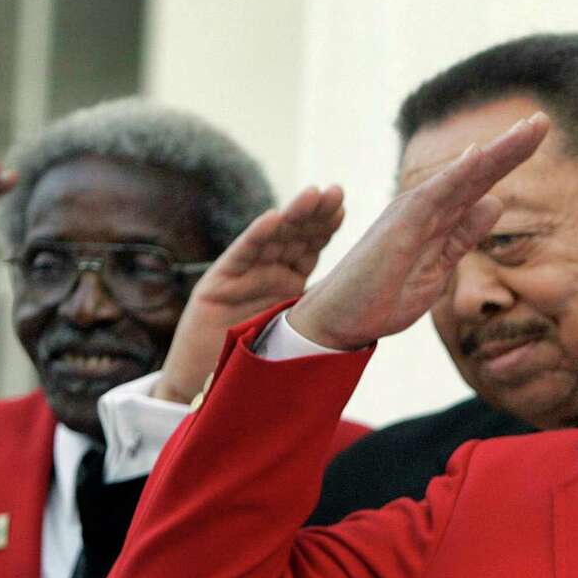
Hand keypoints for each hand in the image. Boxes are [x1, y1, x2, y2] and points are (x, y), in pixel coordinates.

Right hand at [152, 185, 344, 402]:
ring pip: (271, 238)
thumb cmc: (256, 362)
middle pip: (295, 235)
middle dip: (315, 213)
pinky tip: (274, 219)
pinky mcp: (218, 282)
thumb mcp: (298, 333)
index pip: (311, 246)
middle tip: (334, 192)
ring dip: (292, 215)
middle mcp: (268, 271)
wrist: (209, 385)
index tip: (343, 207)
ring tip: (312, 195)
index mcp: (290, 281)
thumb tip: (368, 305)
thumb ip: (320, 313)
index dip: (326, 226)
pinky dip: (257, 237)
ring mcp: (244, 274)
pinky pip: (242, 256)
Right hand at [288, 112, 549, 349]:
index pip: (480, 183)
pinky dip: (457, 175)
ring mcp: (413, 212)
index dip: (509, 159)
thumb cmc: (383, 297)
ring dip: (495, 152)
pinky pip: (434, 195)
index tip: (538, 134)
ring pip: (462, 176)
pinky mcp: (400, 225)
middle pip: (476, 171)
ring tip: (528, 129)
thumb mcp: (438, 269)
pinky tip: (481, 155)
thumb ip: (463, 238)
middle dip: (510, 146)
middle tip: (543, 121)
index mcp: (438, 218)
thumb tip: (494, 204)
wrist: (341, 319)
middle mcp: (426, 206)